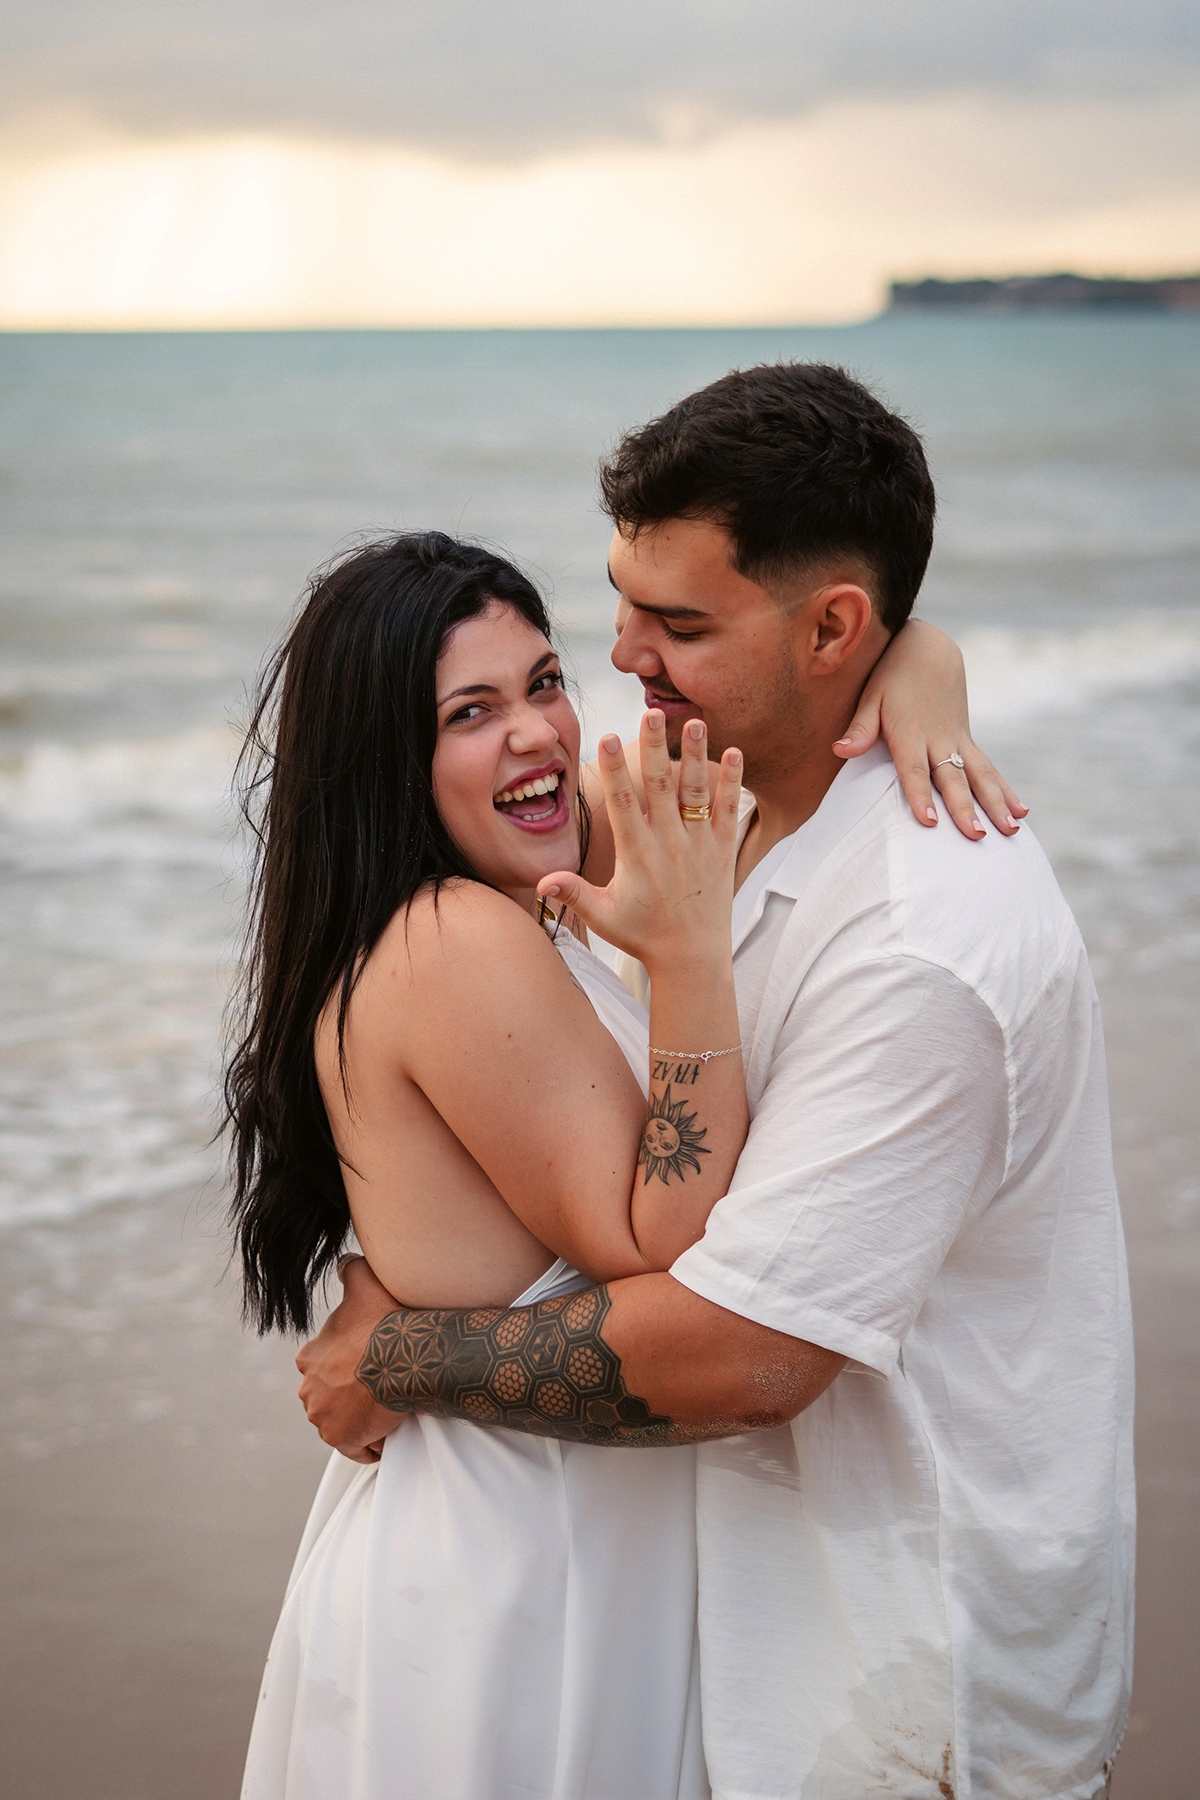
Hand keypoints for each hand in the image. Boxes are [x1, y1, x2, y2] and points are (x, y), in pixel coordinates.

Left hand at [296, 1256, 405, 1463]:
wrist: (403, 1356)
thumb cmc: (385, 1320)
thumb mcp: (365, 1284)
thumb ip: (351, 1271)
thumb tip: (344, 1262)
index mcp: (309, 1357)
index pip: (324, 1368)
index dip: (347, 1368)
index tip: (370, 1365)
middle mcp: (308, 1389)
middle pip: (331, 1398)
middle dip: (351, 1396)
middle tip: (382, 1388)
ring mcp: (322, 1417)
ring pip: (342, 1423)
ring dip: (361, 1420)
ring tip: (388, 1409)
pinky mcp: (341, 1439)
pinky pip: (357, 1448)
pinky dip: (371, 1444)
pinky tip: (388, 1431)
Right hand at [537, 710, 741, 970]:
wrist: (692, 959)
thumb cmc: (642, 935)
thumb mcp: (603, 916)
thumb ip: (573, 893)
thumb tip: (541, 881)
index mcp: (637, 855)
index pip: (622, 804)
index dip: (613, 769)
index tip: (606, 736)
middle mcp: (669, 845)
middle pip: (659, 786)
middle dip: (653, 748)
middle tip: (650, 713)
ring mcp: (699, 846)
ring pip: (696, 791)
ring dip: (696, 755)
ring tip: (696, 721)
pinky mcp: (723, 851)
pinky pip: (729, 810)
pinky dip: (733, 781)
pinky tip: (734, 751)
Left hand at [833, 619, 1026, 839]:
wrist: (928, 647)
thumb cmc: (892, 674)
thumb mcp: (871, 696)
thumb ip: (861, 728)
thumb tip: (840, 750)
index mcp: (910, 732)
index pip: (915, 769)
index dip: (921, 794)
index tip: (929, 821)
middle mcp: (938, 738)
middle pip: (953, 779)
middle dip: (965, 808)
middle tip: (976, 836)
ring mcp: (957, 739)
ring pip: (980, 775)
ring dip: (996, 804)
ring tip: (1011, 831)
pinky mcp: (966, 739)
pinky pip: (989, 768)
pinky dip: (1005, 789)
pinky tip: (1020, 811)